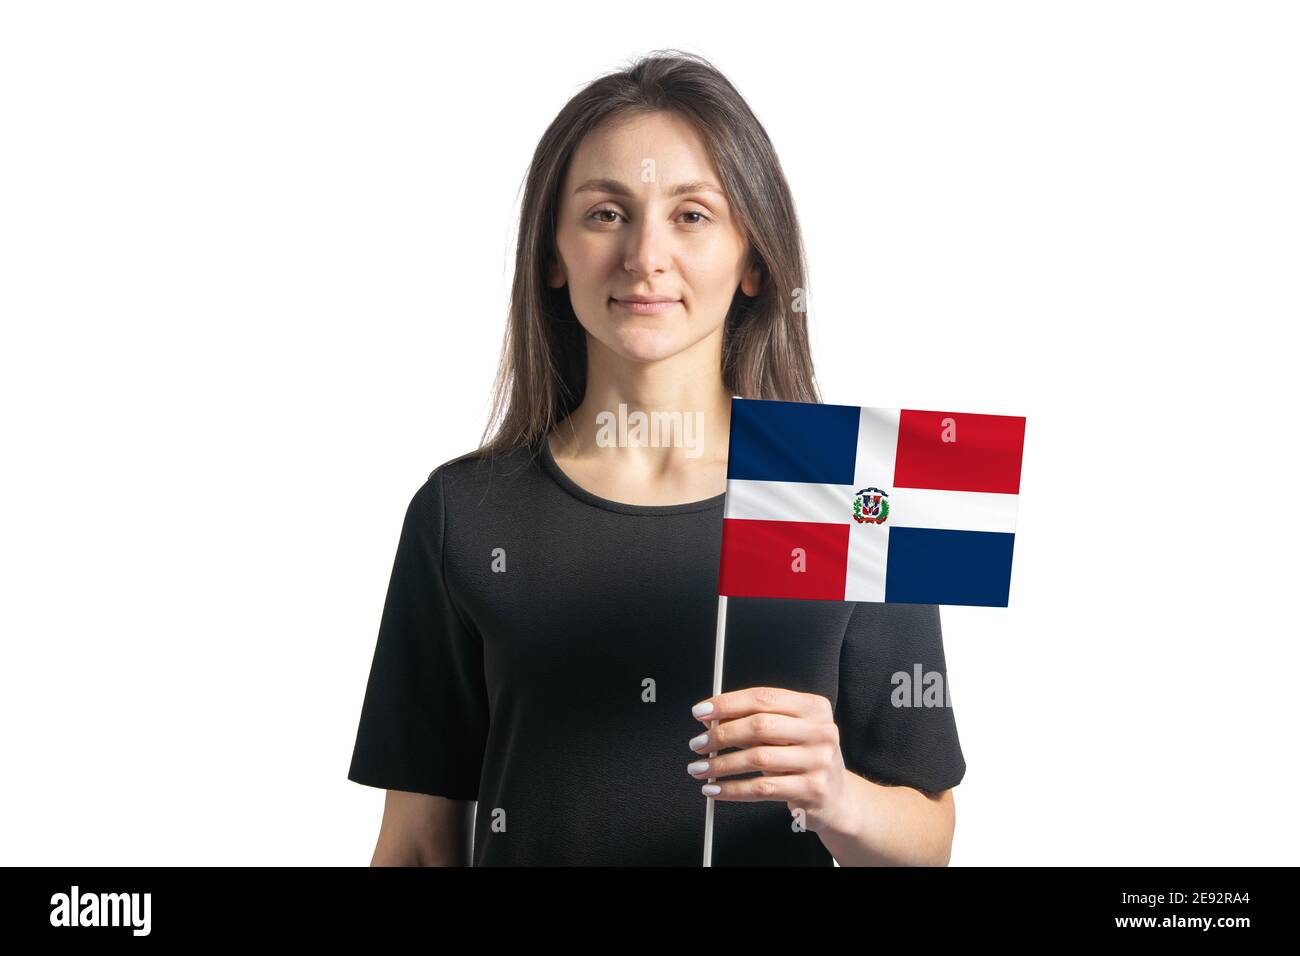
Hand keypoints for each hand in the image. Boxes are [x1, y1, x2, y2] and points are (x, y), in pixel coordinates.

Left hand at [687, 686, 853, 833]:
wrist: (837, 798)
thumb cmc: (804, 759)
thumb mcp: (785, 734)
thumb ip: (753, 722)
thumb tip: (709, 719)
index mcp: (813, 707)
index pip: (763, 698)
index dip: (727, 703)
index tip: (701, 711)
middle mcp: (820, 731)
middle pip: (759, 725)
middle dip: (720, 734)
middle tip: (697, 743)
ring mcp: (819, 761)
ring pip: (757, 758)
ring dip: (721, 764)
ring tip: (700, 767)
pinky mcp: (813, 790)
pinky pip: (762, 789)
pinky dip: (732, 789)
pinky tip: (715, 789)